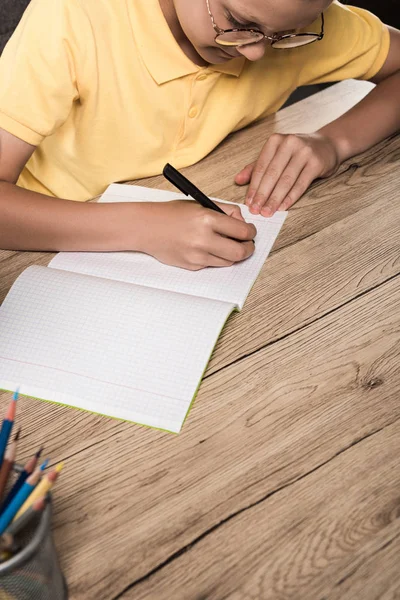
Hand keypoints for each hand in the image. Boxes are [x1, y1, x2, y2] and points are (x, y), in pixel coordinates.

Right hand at [135, 200, 256, 269]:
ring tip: (227, 245)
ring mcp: (197, 255)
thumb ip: (225, 211)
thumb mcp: (200, 204)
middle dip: (248, 249)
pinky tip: (206, 248)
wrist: (147, 228)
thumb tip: (243, 223)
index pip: (242, 231)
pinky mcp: (192, 265)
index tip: (251, 232)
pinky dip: (215, 257)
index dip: (251, 232)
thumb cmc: (172, 214)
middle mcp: (203, 238)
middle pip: (240, 252)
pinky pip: (213, 264)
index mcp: (207, 219)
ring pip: (228, 261)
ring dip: (232, 254)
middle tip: (248, 245)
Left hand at [235, 132, 339, 216]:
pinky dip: (290, 197)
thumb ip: (256, 167)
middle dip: (262, 195)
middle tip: (255, 210)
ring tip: (267, 212)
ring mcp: (304, 152)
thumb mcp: (276, 155)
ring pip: (285, 180)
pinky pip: (300, 184)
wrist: (327, 145)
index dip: (253, 187)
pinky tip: (282, 207)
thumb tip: (237, 180)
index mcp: (275, 140)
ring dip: (275, 199)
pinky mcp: (316, 163)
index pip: (261, 167)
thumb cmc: (296, 153)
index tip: (248, 203)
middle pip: (272, 174)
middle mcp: (289, 143)